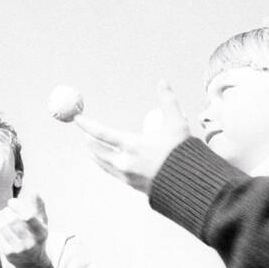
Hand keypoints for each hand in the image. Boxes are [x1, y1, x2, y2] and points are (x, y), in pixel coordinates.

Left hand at [0, 190, 49, 267]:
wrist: (33, 264)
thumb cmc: (37, 238)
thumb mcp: (42, 223)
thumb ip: (39, 207)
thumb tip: (34, 191)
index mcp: (41, 232)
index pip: (27, 216)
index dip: (17, 206)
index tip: (11, 202)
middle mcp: (31, 242)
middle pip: (12, 221)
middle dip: (6, 212)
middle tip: (6, 210)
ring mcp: (19, 249)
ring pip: (3, 227)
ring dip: (0, 218)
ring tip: (2, 217)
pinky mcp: (9, 254)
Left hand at [73, 81, 194, 194]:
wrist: (191, 185)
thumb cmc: (184, 153)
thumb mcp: (177, 124)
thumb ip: (168, 101)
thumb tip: (162, 81)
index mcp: (133, 146)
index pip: (102, 134)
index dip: (88, 125)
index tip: (77, 119)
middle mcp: (126, 162)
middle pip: (98, 152)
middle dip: (91, 143)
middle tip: (86, 136)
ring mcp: (128, 177)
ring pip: (105, 165)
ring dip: (97, 156)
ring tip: (93, 150)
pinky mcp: (133, 186)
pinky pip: (115, 174)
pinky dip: (109, 166)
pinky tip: (111, 163)